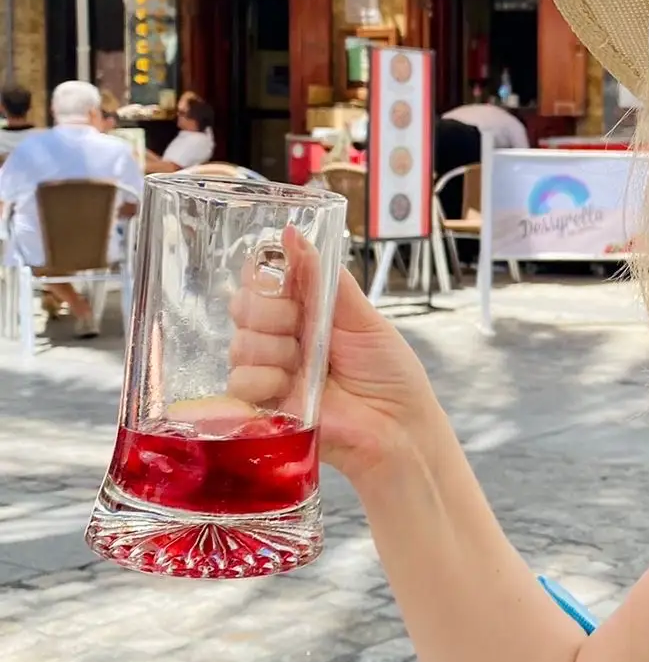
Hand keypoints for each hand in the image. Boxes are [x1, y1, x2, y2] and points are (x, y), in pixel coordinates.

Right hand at [228, 234, 439, 485]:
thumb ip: (325, 278)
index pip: (260, 280)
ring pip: (239, 343)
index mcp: (303, 311)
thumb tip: (293, 233)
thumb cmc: (389, 373)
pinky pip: (238, 381)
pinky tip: (289, 388)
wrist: (396, 428)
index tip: (284, 283)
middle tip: (302, 330)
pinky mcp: (262, 407)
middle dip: (272, 313)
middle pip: (242, 306)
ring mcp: (269, 372)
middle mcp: (280, 338)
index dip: (264, 276)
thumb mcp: (362, 316)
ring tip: (307, 367)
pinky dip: (265, 381)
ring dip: (275, 350)